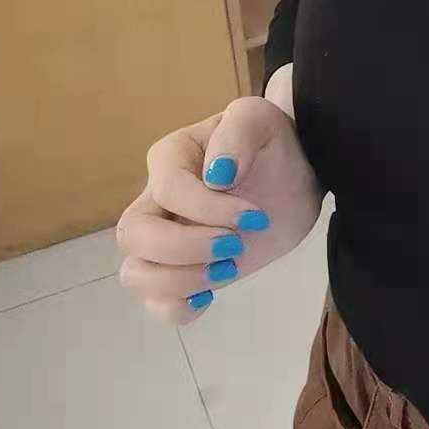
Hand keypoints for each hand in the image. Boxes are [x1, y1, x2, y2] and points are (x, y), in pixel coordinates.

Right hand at [116, 95, 323, 324]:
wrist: (295, 177)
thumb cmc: (272, 144)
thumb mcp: (261, 120)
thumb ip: (238, 132)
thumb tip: (216, 174)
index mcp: (169, 159)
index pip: (167, 191)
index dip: (209, 209)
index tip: (255, 216)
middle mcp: (156, 201)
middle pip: (134, 236)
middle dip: (186, 248)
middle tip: (236, 245)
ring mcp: (167, 239)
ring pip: (135, 274)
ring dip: (181, 280)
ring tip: (227, 269)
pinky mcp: (186, 271)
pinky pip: (157, 303)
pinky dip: (178, 308)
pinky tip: (211, 295)